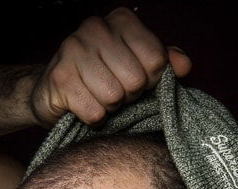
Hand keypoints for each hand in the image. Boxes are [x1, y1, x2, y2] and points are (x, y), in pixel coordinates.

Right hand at [30, 6, 191, 128]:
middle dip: (128, 96)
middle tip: (113, 91)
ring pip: (114, 97)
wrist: (53, 91)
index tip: (134, 80)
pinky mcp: (60, 78)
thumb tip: (184, 65)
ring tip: (97, 97)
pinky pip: (95, 112)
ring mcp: (74, 50)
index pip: (155, 59)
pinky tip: (84, 106)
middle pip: (136, 80)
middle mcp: (96, 28)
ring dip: (109, 108)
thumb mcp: (135, 66)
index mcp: (120, 21)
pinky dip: (93, 118)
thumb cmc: (100, 79)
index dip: (149, 80)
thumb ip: (161, 63)